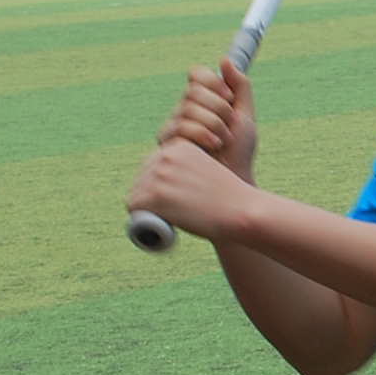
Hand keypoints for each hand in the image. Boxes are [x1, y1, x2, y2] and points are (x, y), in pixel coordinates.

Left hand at [127, 133, 260, 242]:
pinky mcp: (154, 195)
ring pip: (136, 195)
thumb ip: (193, 170)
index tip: (169, 200)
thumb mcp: (209, 171)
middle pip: (141, 180)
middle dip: (150, 197)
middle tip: (168, 215)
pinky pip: (133, 208)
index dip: (158, 185)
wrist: (242, 210)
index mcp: (179, 147)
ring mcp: (158, 175)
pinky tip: (155, 226)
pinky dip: (140, 219)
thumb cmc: (232, 198)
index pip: (153, 166)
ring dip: (146, 210)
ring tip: (165, 222)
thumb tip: (184, 184)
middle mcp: (165, 156)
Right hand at [157, 61, 256, 180]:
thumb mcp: (245, 116)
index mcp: (201, 101)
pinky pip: (181, 127)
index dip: (213, 82)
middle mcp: (183, 110)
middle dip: (219, 109)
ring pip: (188, 109)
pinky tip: (212, 148)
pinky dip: (203, 135)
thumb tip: (224, 59)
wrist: (234, 180)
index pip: (197, 75)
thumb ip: (240, 87)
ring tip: (222, 142)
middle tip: (229, 128)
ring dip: (214, 125)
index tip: (229, 98)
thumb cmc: (240, 153)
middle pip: (193, 91)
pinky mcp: (166, 144)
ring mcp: (172, 126)